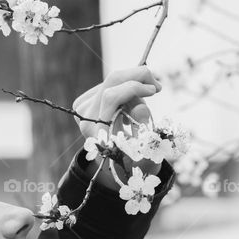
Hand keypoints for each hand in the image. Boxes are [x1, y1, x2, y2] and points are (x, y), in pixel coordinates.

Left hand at [72, 67, 162, 188]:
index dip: (134, 87)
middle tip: (156, 87)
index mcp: (98, 134)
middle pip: (112, 80)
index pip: (112, 96)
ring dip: (134, 87)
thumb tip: (140, 109)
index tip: (155, 90)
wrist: (114, 161)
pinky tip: (129, 107)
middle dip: (138, 77)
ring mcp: (82, 108)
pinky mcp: (84, 101)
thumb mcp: (144, 149)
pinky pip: (110, 85)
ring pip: (113, 81)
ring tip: (142, 108)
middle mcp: (85, 118)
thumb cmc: (135, 157)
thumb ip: (144, 131)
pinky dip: (126, 90)